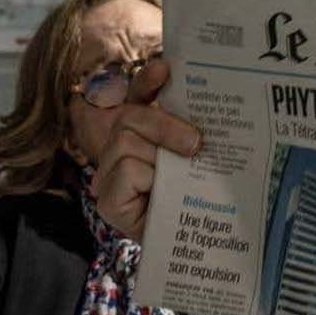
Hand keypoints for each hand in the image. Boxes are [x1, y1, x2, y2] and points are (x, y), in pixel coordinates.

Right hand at [90, 58, 200, 239]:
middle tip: (196, 144)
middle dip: (165, 125)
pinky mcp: (108, 199)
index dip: (148, 81)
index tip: (166, 67)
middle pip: (131, 117)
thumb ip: (194, 133)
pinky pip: (126, 170)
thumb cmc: (198, 201)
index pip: (137, 97)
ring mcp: (110, 175)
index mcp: (144, 134)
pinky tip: (159, 194)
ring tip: (182, 175)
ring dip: (160, 157)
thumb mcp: (201, 161)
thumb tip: (207, 102)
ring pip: (126, 142)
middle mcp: (121, 150)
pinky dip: (147, 179)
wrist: (195, 247)